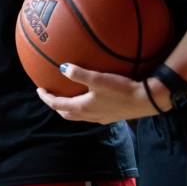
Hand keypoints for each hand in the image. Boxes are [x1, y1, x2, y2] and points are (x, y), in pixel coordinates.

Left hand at [36, 63, 164, 124]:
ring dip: (69, 107)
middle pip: (66, 113)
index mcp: (82, 108)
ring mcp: (101, 118)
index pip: (57, 105)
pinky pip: (90, 113)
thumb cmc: (121, 90)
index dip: (46, 98)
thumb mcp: (98, 79)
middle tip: (50, 95)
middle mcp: (89, 116)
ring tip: (67, 96)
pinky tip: (89, 98)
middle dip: (56, 105)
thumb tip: (62, 67)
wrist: (147, 100)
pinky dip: (83, 107)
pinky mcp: (111, 116)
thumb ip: (78, 74)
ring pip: (79, 115)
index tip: (39, 90)